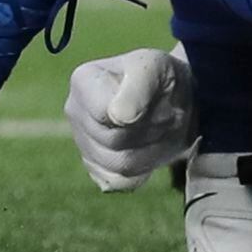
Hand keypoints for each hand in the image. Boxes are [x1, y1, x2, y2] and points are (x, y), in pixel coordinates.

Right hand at [66, 47, 196, 191]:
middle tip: (164, 113)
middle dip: (150, 129)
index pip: (107, 115)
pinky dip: (143, 169)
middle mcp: (75, 111)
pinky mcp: (96, 168)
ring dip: (151, 149)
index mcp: (83, 81)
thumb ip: (139, 87)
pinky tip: (148, 148)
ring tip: (157, 128)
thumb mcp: (157, 69)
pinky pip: (119, 182)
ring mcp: (83, 142)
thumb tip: (118, 117)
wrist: (176, 99)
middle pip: (114, 141)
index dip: (140, 112)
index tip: (156, 95)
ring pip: (119, 165)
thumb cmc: (163, 78)